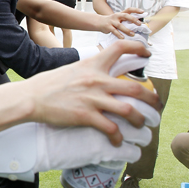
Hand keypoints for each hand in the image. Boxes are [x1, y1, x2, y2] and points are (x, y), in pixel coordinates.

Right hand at [20, 41, 161, 145]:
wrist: (31, 97)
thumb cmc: (49, 84)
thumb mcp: (73, 69)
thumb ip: (90, 70)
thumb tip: (102, 74)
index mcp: (92, 65)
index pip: (120, 48)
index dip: (138, 47)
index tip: (147, 53)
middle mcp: (96, 80)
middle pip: (135, 87)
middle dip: (152, 98)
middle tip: (157, 104)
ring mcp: (92, 98)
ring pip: (128, 109)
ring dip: (140, 119)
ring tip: (142, 124)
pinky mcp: (86, 116)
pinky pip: (110, 128)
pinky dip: (118, 136)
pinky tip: (118, 140)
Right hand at [96, 8, 145, 38]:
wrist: (99, 22)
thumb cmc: (111, 21)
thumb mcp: (118, 18)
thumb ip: (126, 20)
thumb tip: (138, 24)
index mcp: (120, 13)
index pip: (129, 9)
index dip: (136, 10)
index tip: (143, 12)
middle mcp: (116, 16)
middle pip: (125, 16)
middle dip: (133, 19)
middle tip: (140, 24)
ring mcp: (112, 21)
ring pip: (120, 25)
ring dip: (127, 30)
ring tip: (133, 34)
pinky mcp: (108, 27)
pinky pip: (114, 31)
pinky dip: (119, 35)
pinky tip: (123, 38)